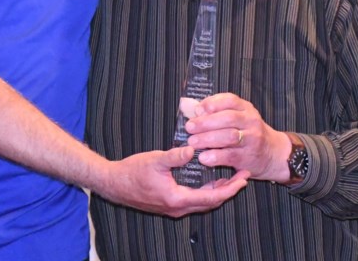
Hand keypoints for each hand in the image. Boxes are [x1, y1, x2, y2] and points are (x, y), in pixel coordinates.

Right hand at [100, 146, 248, 217]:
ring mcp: (173, 208)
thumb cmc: (132, 172)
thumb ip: (175, 156)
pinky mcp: (169, 204)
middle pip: (210, 202)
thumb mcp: (155, 160)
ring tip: (231, 178)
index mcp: (177, 199)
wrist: (114, 184)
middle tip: (242, 176)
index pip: (211, 197)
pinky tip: (209, 180)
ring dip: (218, 192)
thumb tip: (192, 149)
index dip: (230, 188)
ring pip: (203, 203)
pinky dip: (206, 192)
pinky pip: (194, 201)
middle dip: (228, 190)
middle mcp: (177, 208)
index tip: (244, 179)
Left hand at [184, 92, 290, 182]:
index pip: (229, 100)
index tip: (197, 110)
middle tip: (189, 128)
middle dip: (206, 123)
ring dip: (208, 139)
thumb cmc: (247, 132)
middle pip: (228, 118)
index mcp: (245, 108)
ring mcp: (252, 139)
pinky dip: (215, 156)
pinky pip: (230, 156)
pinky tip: (203, 157)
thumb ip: (218, 112)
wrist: (272, 153)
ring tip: (193, 142)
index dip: (212, 103)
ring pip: (228, 137)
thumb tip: (194, 110)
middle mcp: (251, 121)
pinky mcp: (249, 157)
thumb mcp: (238, 117)